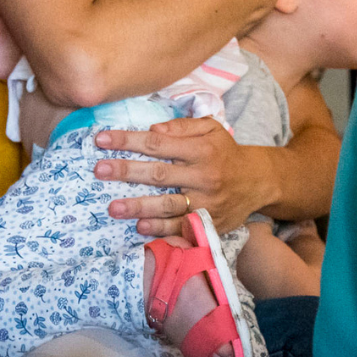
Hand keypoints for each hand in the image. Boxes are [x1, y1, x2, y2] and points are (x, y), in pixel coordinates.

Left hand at [95, 117, 267, 233]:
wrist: (258, 181)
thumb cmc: (226, 152)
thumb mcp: (212, 129)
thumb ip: (183, 127)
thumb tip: (153, 130)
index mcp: (202, 149)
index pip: (159, 143)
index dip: (130, 140)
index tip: (103, 139)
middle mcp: (203, 175)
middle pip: (159, 173)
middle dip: (127, 171)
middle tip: (99, 170)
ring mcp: (206, 202)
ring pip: (167, 205)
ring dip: (138, 206)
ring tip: (112, 206)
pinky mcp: (209, 223)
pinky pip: (181, 227)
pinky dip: (160, 229)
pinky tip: (139, 226)